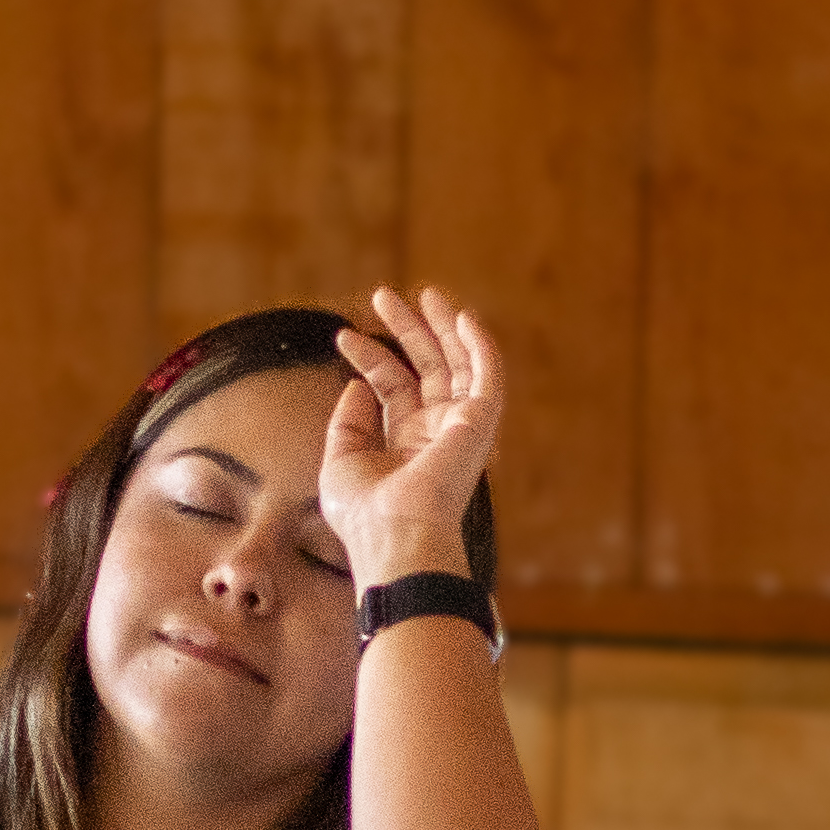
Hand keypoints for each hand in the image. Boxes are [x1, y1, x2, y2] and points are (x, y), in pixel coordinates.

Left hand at [324, 282, 504, 589]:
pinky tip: (462, 316)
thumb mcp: (342, 461)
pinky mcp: (480, 423)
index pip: (394, 387)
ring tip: (422, 293)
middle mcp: (438, 433)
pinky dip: (479, 345)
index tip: (343, 336)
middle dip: (407, 330)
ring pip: (458, 365)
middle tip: (383, 295)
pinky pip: (488, 375)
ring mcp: (460, 428)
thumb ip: (349, 423)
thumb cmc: (364, 514)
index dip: (370, 358)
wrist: (393, 536)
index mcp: (408, 444)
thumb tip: (357, 386)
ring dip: (441, 327)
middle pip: (427, 369)